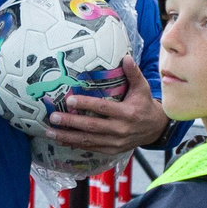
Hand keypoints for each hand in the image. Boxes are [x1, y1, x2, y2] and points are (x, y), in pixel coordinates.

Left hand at [46, 55, 170, 152]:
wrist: (155, 128)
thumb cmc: (145, 104)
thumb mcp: (143, 88)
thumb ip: (133, 73)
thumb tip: (125, 57)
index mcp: (127, 113)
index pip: (103, 108)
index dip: (86, 104)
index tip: (69, 100)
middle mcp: (121, 129)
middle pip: (91, 126)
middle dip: (70, 122)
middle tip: (53, 117)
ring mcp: (116, 142)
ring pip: (88, 140)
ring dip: (68, 137)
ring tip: (50, 132)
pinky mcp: (112, 150)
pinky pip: (92, 148)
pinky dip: (76, 145)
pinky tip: (62, 141)